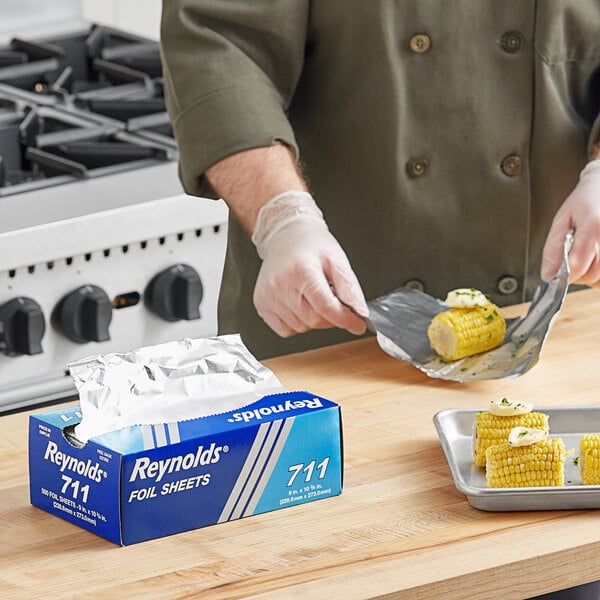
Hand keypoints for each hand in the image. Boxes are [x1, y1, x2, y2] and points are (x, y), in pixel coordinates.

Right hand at [252, 191, 367, 336]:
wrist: (285, 234)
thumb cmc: (311, 244)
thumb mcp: (337, 259)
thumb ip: (350, 287)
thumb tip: (360, 313)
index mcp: (301, 270)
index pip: (326, 307)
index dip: (346, 320)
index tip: (357, 324)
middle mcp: (281, 284)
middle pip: (314, 320)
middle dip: (331, 318)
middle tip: (335, 303)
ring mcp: (269, 296)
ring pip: (301, 327)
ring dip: (313, 320)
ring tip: (313, 297)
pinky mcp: (261, 303)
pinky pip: (285, 330)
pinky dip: (297, 323)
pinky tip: (299, 305)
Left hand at [541, 160, 599, 285]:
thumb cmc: (584, 202)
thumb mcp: (561, 221)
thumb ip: (553, 249)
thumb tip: (548, 274)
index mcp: (593, 226)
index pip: (576, 266)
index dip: (565, 273)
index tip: (559, 270)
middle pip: (591, 275)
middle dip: (577, 274)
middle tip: (573, 258)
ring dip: (590, 275)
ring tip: (586, 256)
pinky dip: (599, 274)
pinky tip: (595, 261)